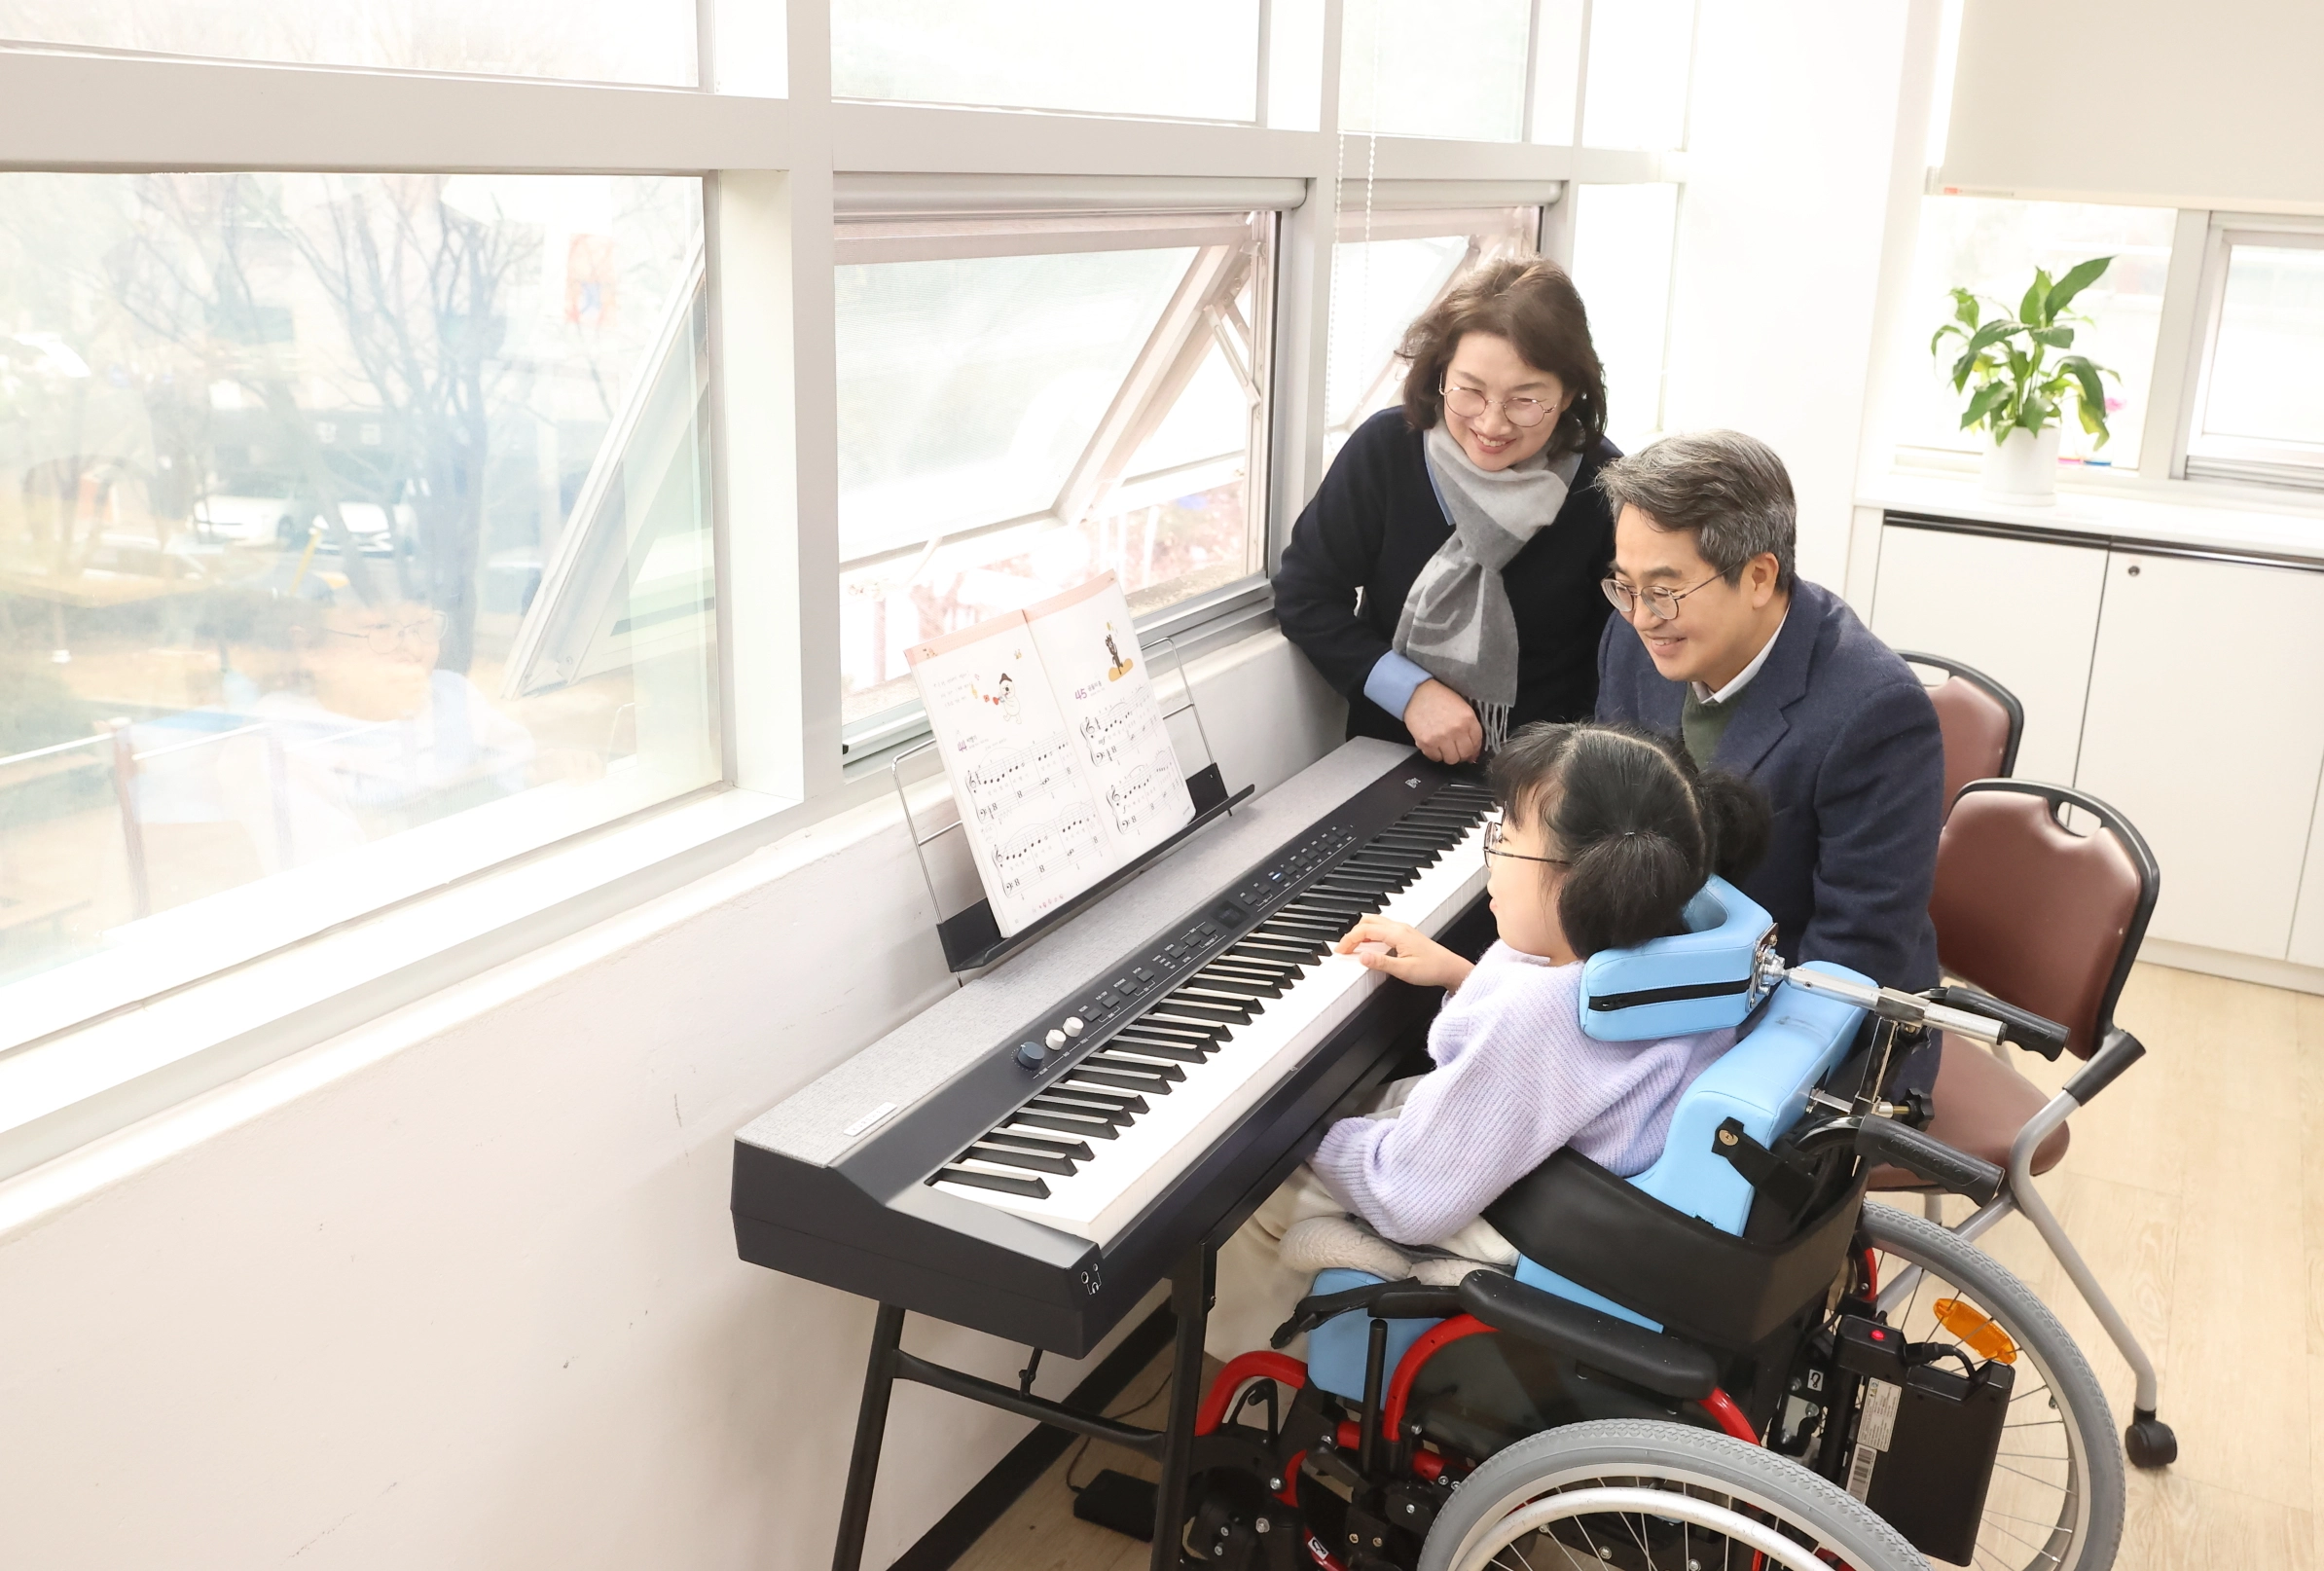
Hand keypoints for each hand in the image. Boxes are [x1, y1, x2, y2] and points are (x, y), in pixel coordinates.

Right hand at [1335, 915, 1473, 991]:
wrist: (1451, 968)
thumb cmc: (1432, 968)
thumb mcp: (1403, 970)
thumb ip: (1381, 963)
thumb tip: (1362, 957)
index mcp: (1396, 933)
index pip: (1365, 930)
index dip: (1349, 939)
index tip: (1340, 950)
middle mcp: (1399, 928)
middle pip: (1367, 921)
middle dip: (1352, 933)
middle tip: (1344, 948)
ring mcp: (1403, 930)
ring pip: (1375, 923)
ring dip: (1361, 932)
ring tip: (1353, 947)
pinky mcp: (1405, 935)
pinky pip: (1382, 928)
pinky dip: (1370, 935)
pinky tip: (1369, 946)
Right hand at [1403, 679, 1483, 764]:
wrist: (1417, 693)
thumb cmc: (1439, 698)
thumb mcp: (1462, 707)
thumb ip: (1470, 726)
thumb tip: (1473, 752)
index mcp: (1468, 719)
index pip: (1477, 743)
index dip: (1474, 749)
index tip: (1471, 751)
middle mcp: (1456, 730)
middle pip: (1465, 754)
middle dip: (1462, 754)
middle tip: (1457, 750)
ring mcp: (1441, 737)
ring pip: (1451, 759)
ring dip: (1449, 755)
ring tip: (1444, 747)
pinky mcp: (1426, 742)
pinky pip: (1435, 758)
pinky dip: (1435, 754)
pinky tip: (1434, 745)